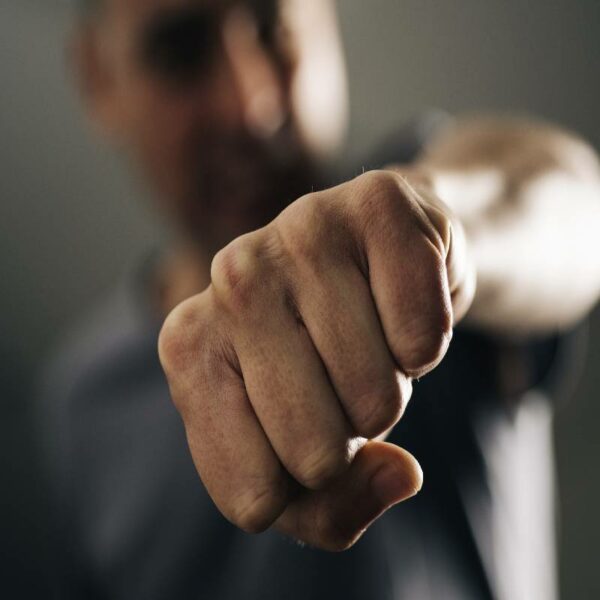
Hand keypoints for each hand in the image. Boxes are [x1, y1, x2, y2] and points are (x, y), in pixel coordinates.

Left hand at [158, 170, 474, 549]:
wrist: (380, 265)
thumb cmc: (328, 362)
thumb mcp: (307, 459)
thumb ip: (334, 509)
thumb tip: (400, 473)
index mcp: (187, 346)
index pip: (252, 496)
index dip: (303, 487)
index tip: (305, 431)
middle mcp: (228, 277)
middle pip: (315, 454)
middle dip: (351, 436)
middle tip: (343, 378)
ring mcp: (299, 229)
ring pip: (376, 399)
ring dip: (392, 387)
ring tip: (370, 335)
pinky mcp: (376, 203)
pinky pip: (423, 339)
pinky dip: (429, 341)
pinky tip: (400, 299)